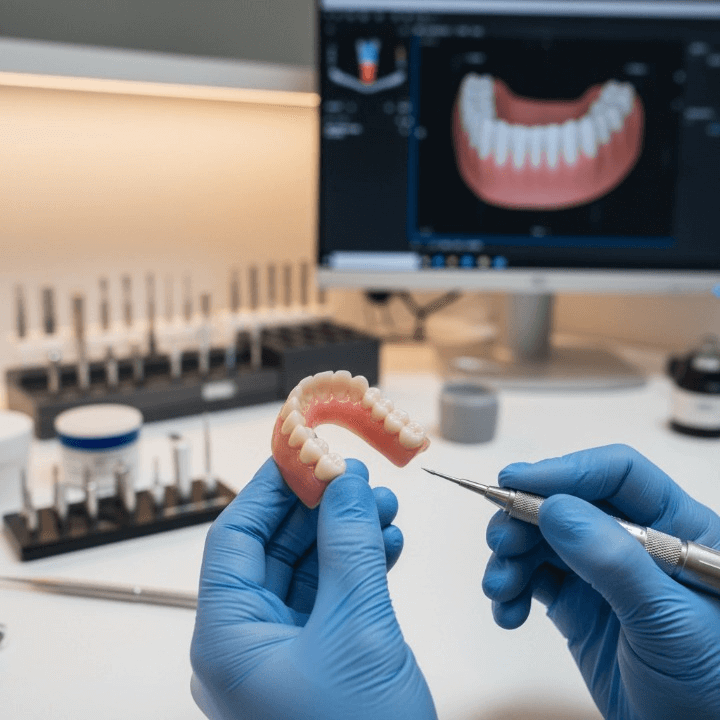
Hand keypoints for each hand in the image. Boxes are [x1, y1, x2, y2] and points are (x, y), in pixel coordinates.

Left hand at [190, 457, 436, 719]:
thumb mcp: (356, 631)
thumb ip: (348, 547)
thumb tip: (342, 481)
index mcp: (227, 639)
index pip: (235, 537)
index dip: (269, 487)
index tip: (303, 449)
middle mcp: (247, 644)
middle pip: (273, 549)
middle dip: (317, 507)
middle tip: (353, 475)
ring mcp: (284, 654)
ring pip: (306, 570)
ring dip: (344, 534)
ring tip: (380, 506)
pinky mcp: (319, 661)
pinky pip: (331, 597)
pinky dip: (358, 567)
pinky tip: (386, 545)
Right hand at [482, 444, 719, 719]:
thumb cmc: (713, 690)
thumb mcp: (670, 623)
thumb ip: (617, 565)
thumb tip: (557, 510)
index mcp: (678, 529)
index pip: (620, 476)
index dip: (568, 471)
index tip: (519, 482)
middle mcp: (637, 543)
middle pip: (569, 503)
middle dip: (525, 518)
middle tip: (501, 541)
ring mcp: (604, 573)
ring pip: (543, 538)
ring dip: (511, 557)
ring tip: (500, 586)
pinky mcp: (579, 604)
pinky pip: (534, 579)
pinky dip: (512, 589)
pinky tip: (509, 611)